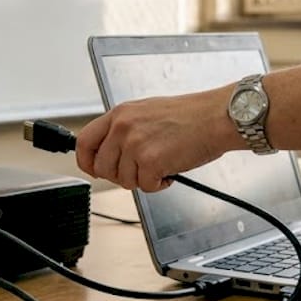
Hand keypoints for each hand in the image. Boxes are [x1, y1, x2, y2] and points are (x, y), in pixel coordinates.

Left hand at [75, 84, 240, 191]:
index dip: (87, 161)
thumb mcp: (146, 113)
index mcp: (120, 114)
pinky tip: (171, 168)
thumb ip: (124, 130)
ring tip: (161, 164)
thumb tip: (110, 153)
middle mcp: (122, 127)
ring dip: (143, 179)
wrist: (216, 117)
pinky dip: (159, 184)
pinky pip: (145, 187)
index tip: (95, 169)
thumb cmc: (189, 116)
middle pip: (102, 168)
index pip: (84, 142)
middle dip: (121, 176)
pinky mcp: (150, 161)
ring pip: (123, 180)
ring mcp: (135, 144)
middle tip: (141, 170)